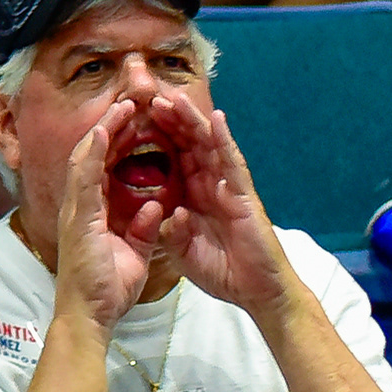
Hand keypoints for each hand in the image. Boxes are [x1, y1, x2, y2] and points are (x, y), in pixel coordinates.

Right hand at [53, 99, 162, 331]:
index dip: (116, 143)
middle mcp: (78, 207)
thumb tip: (152, 206)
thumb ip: (141, 228)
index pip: (101, 168)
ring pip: (85, 158)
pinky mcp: (79, 219)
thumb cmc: (107, 291)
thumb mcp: (132, 252)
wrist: (89, 317)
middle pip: (91, 155)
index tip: (133, 122)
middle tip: (128, 103)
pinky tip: (106, 132)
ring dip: (103, 130)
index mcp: (90, 213)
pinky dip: (94, 153)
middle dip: (110, 127)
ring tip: (121, 106)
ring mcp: (75, 211)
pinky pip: (85, 178)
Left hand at [152, 92, 292, 312]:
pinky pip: (233, 163)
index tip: (135, 123)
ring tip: (175, 98)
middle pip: (189, 146)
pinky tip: (215, 118)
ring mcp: (229, 188)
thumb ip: (172, 232)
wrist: (256, 292)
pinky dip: (224, 139)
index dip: (156, 142)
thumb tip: (166, 212)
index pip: (172, 161)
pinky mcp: (244, 195)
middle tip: (150, 99)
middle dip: (171, 122)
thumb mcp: (183, 251)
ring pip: (209, 146)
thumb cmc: (223, 271)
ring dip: (192, 121)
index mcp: (193, 197)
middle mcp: (211, 187)